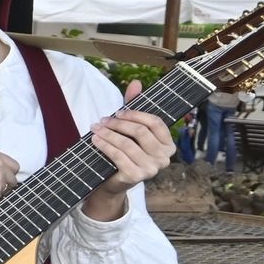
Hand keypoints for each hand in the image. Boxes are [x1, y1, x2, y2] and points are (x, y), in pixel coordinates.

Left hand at [84, 79, 175, 220]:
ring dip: (108, 134)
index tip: (118, 111)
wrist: (113, 181)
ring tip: (95, 128)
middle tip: (102, 120)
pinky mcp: (137, 177)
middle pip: (140, 132)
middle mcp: (165, 157)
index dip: (136, 114)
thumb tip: (135, 82)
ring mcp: (152, 169)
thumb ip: (134, 106)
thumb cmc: (125, 152)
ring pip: (127, 144)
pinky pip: (118, 156)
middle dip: (118, 123)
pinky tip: (95, 140)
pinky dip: (105, 146)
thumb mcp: (129, 128)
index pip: (156, 123)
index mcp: (168, 144)